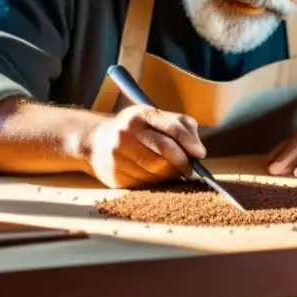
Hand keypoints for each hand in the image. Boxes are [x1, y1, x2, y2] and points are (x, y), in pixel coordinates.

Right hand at [80, 105, 205, 188]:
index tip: (200, 154)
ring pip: (156, 170)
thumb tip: (198, 150)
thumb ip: (180, 126)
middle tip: (190, 169)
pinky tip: (156, 176)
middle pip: (165, 150)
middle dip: (183, 162)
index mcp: (141, 114)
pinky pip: (145, 182)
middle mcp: (127, 132)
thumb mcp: (154, 117)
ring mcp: (118, 154)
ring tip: (173, 172)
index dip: (189, 142)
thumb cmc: (135, 128)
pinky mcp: (114, 173)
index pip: (171, 128)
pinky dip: (156, 182)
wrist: (96, 141)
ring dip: (171, 174)